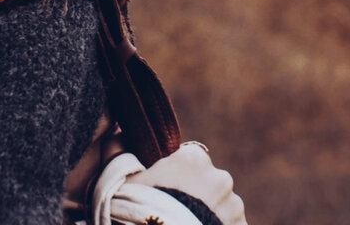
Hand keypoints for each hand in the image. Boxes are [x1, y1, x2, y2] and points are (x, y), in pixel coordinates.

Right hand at [126, 142, 246, 224]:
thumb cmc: (140, 211)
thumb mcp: (121, 181)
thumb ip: (117, 153)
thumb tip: (115, 134)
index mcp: (194, 158)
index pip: (189, 159)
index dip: (176, 175)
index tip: (165, 192)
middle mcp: (220, 177)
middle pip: (207, 183)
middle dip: (196, 196)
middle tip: (174, 213)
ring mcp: (234, 206)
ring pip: (221, 207)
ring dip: (209, 215)